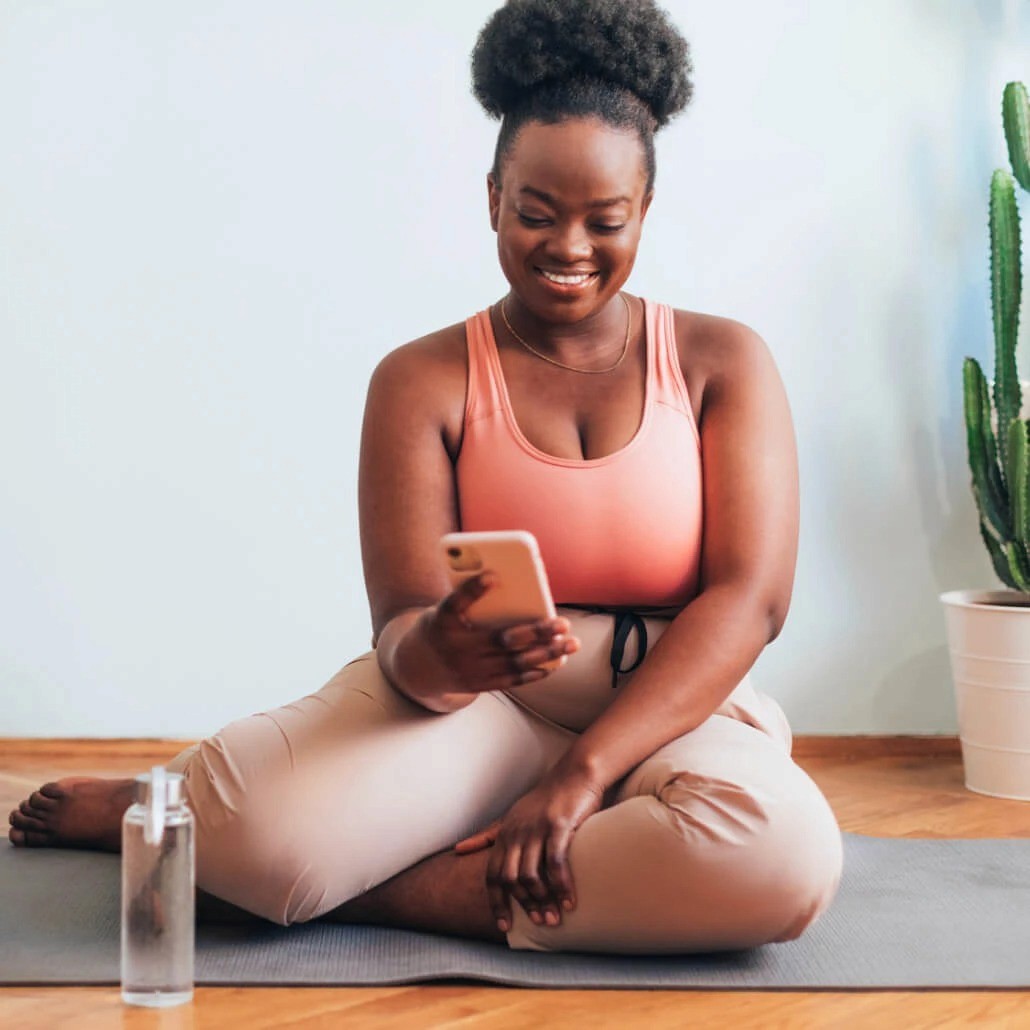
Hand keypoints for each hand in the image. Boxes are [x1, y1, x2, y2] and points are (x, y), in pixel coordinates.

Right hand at [420, 572, 579, 693]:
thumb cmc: (440, 627)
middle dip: (537, 632)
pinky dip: (534, 672)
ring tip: (570, 643)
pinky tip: (554, 662)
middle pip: (503, 640)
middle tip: (563, 623)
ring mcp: (469, 670)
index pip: (457, 602)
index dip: (474, 589)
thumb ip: (469, 598)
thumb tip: (502, 580)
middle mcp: (457, 649)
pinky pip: (511, 680)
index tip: (494, 575)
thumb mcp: (445, 609)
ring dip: (545, 654)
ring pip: (513, 663)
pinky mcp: (478, 684)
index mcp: (444, 621)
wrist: (418, 667)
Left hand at [453, 765, 604, 932]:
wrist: (575, 774)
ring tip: (555, 918)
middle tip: (540, 923)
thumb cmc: (547, 799)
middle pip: (510, 878)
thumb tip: (459, 849)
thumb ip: (489, 835)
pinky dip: (562, 886)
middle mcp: (516, 832)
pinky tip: (570, 901)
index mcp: (505, 833)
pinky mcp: (558, 826)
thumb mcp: (513, 815)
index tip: (505, 926)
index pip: (493, 875)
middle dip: (523, 905)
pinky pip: (556, 863)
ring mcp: (536, 828)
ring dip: (542, 901)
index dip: (496, 902)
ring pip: (531, 874)